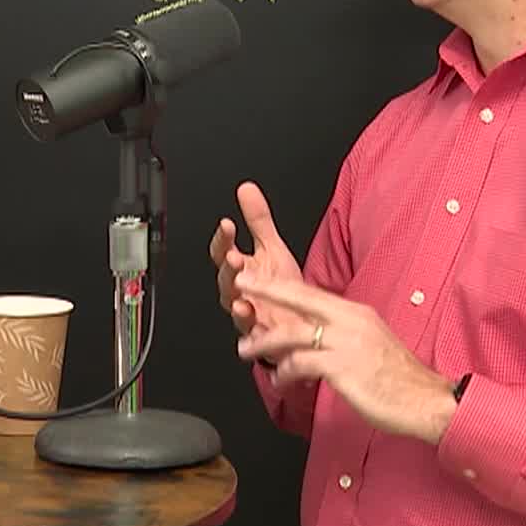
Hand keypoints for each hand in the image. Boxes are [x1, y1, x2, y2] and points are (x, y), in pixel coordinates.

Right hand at [209, 182, 306, 338]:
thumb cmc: (284, 290)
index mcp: (241, 270)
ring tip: (241, 298)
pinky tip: (256, 322)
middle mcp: (240, 292)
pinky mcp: (261, 337)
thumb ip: (258, 220)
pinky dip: (253, 330)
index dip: (223, 239)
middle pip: (226, 281)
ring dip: (237, 302)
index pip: (224, 251)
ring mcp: (249, 315)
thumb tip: (246, 188)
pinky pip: (253, 335)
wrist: (301, 326)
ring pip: (235, 308)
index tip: (227, 225)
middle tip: (234, 258)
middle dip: (228, 270)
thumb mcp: (272, 248)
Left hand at [233, 276, 456, 444]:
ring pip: (293, 333)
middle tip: (238, 286)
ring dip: (264, 341)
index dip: (280, 285)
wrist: (426, 401)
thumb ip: (342, 335)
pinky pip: (301, 363)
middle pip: (299, 299)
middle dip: (265, 290)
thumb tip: (316, 336)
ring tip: (246, 349)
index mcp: (356, 313)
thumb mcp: (369, 343)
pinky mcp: (342, 368)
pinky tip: (280, 381)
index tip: (255, 278)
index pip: (310, 292)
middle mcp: (350, 322)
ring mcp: (346, 343)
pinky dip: (284, 372)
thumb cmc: (397, 379)